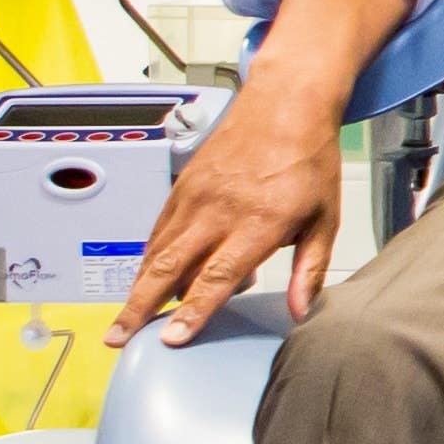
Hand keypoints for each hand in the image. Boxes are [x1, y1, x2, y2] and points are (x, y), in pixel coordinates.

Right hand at [109, 82, 347, 347]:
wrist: (287, 105)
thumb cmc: (310, 161)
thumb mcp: (325, 218)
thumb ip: (310, 269)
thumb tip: (302, 313)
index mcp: (260, 222)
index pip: (218, 276)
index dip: (193, 311)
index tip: (171, 339)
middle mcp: (220, 210)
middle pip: (170, 267)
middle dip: (140, 307)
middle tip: (118, 339)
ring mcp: (196, 196)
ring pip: (157, 250)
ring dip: (138, 287)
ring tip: (124, 321)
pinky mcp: (182, 186)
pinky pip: (159, 230)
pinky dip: (149, 258)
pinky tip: (145, 279)